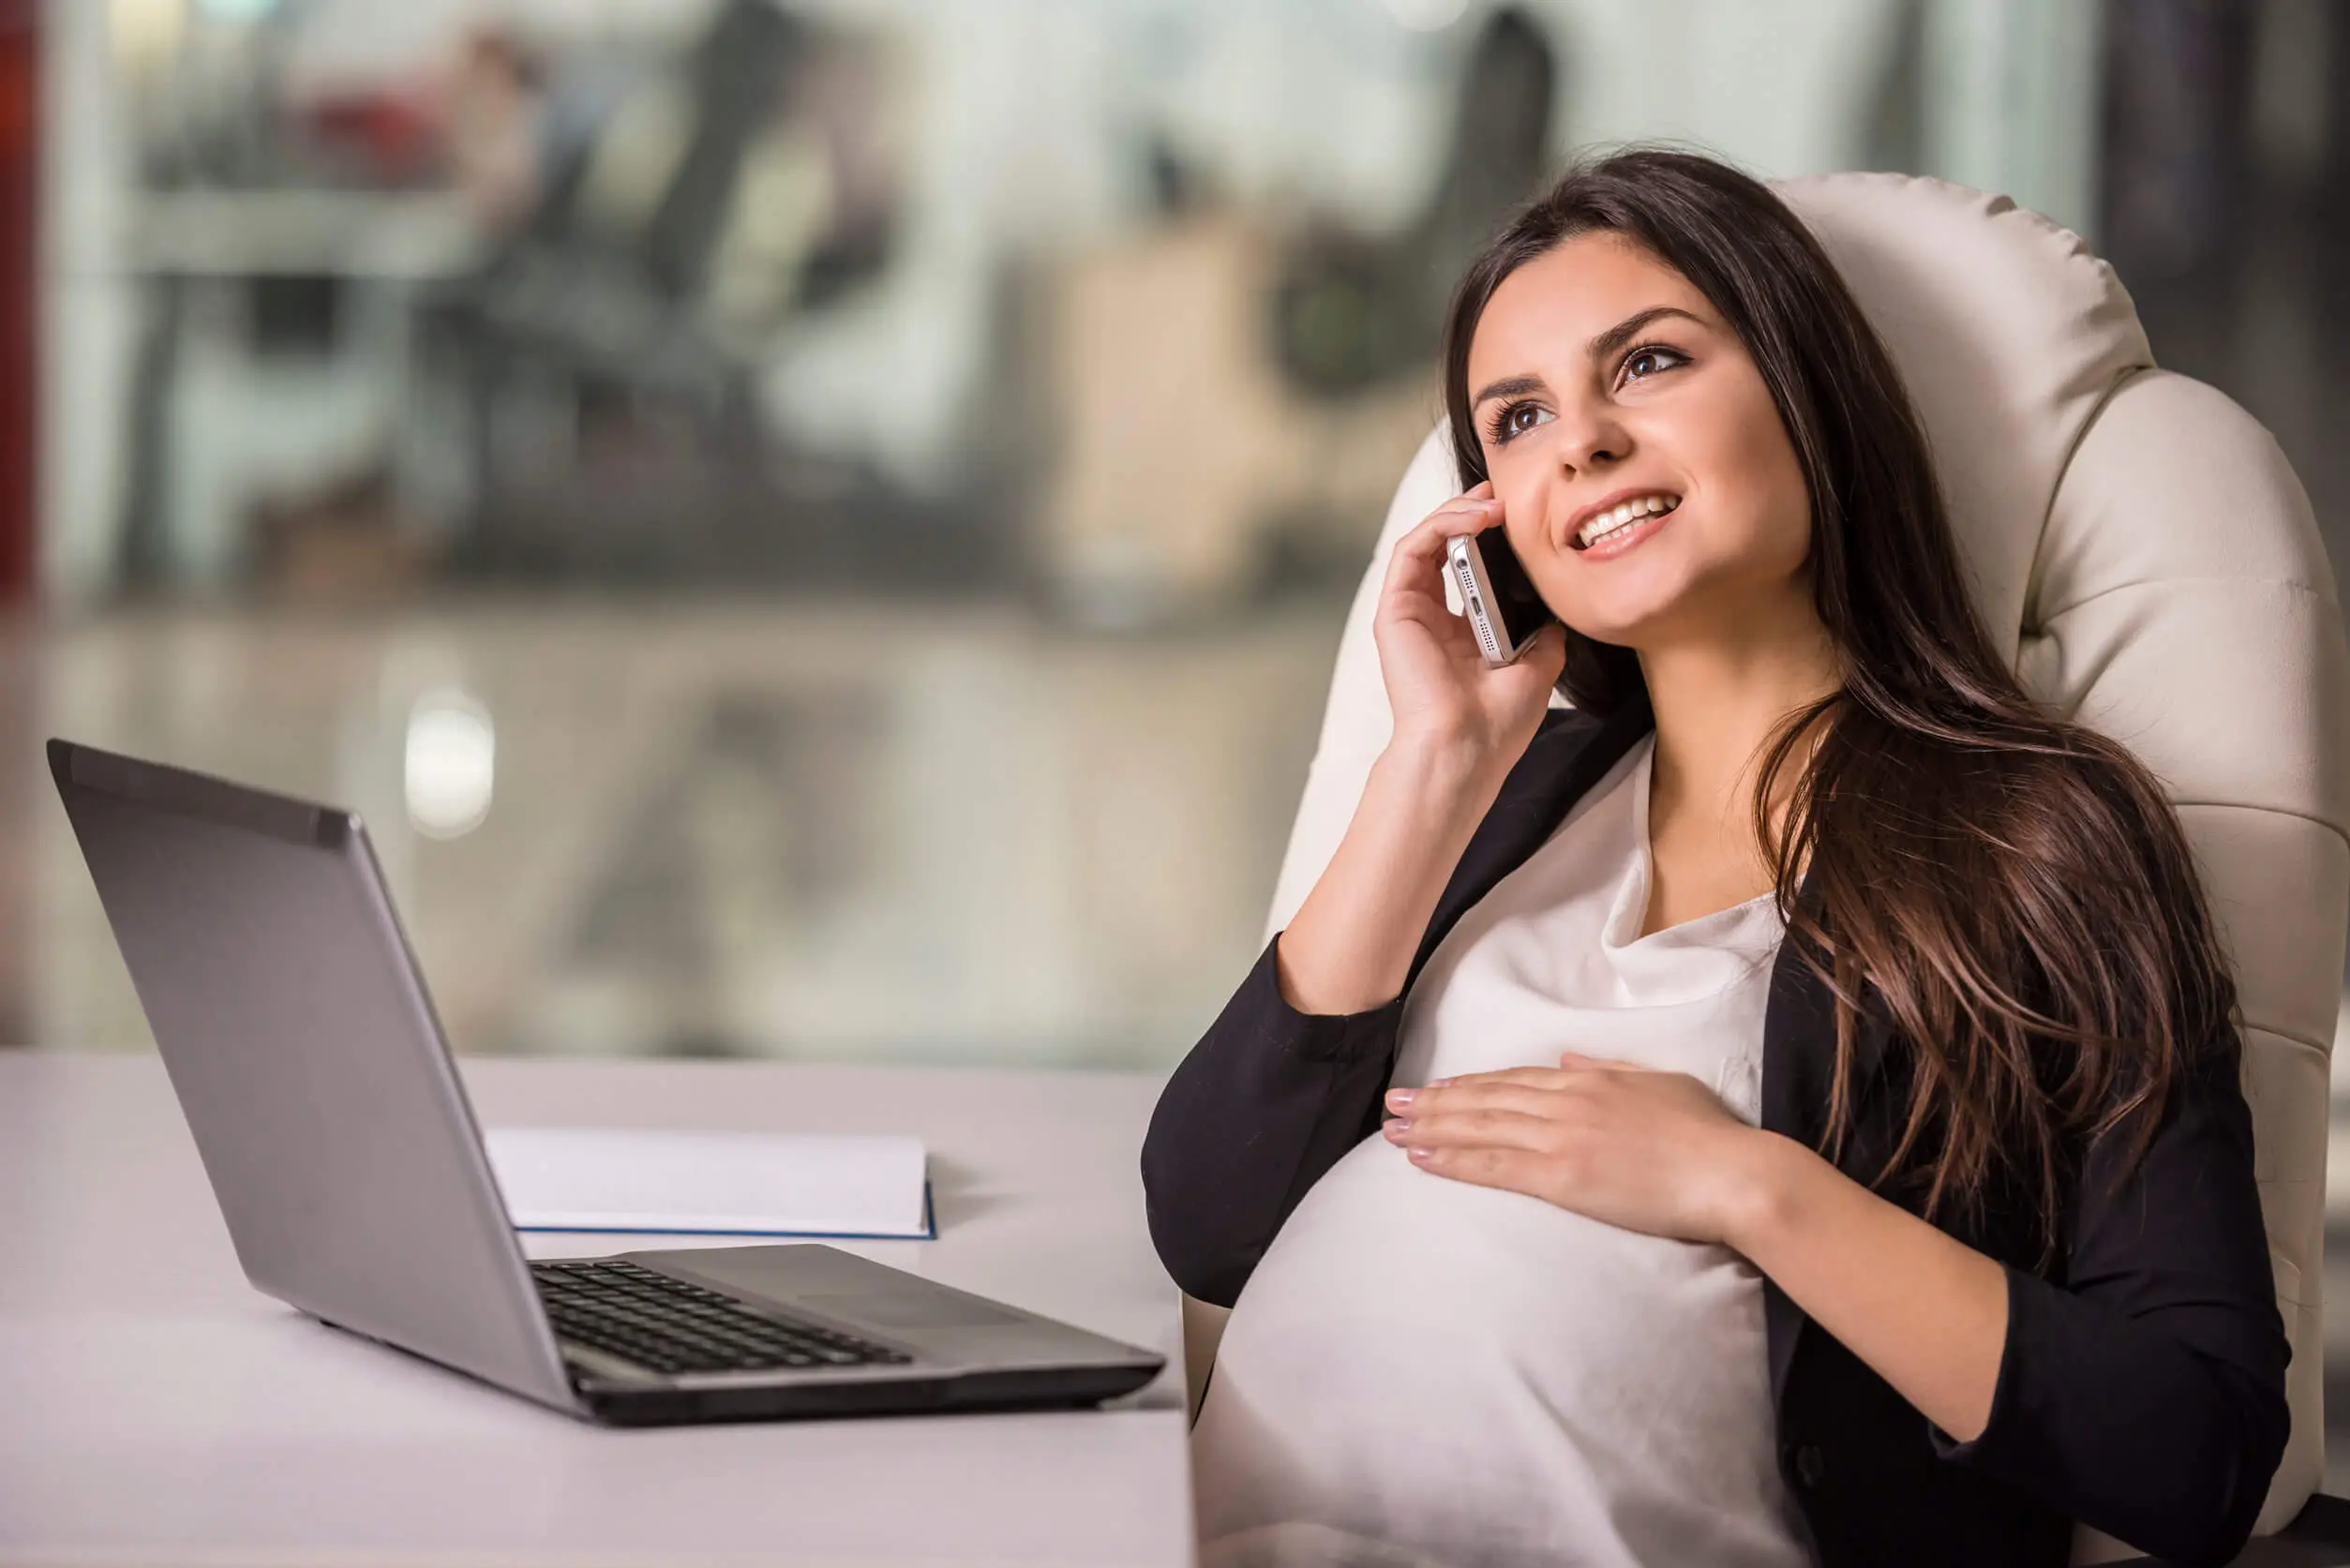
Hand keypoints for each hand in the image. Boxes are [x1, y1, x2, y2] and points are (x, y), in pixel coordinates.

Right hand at [1373, 482, 1565, 772]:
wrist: (1467, 748)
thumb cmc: (1496, 723)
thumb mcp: (1537, 667)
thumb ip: (1543, 634)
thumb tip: (1559, 610)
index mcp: (1457, 633)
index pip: (1465, 567)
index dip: (1486, 535)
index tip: (1515, 514)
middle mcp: (1429, 618)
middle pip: (1441, 545)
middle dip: (1470, 511)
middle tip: (1501, 493)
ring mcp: (1409, 613)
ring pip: (1424, 540)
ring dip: (1457, 512)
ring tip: (1492, 504)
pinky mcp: (1395, 610)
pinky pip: (1411, 549)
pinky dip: (1442, 525)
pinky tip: (1476, 518)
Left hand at [1379, 1052, 1773, 1245]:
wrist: (1730, 1172)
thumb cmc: (1707, 1133)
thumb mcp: (1659, 1082)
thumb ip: (1610, 1069)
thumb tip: (1571, 1057)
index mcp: (1590, 1079)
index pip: (1514, 1079)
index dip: (1471, 1083)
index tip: (1438, 1086)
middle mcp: (1566, 1101)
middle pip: (1485, 1099)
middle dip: (1435, 1102)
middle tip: (1393, 1103)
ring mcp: (1560, 1137)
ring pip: (1479, 1127)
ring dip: (1430, 1127)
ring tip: (1391, 1129)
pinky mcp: (1561, 1176)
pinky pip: (1493, 1165)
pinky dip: (1452, 1160)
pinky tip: (1422, 1158)